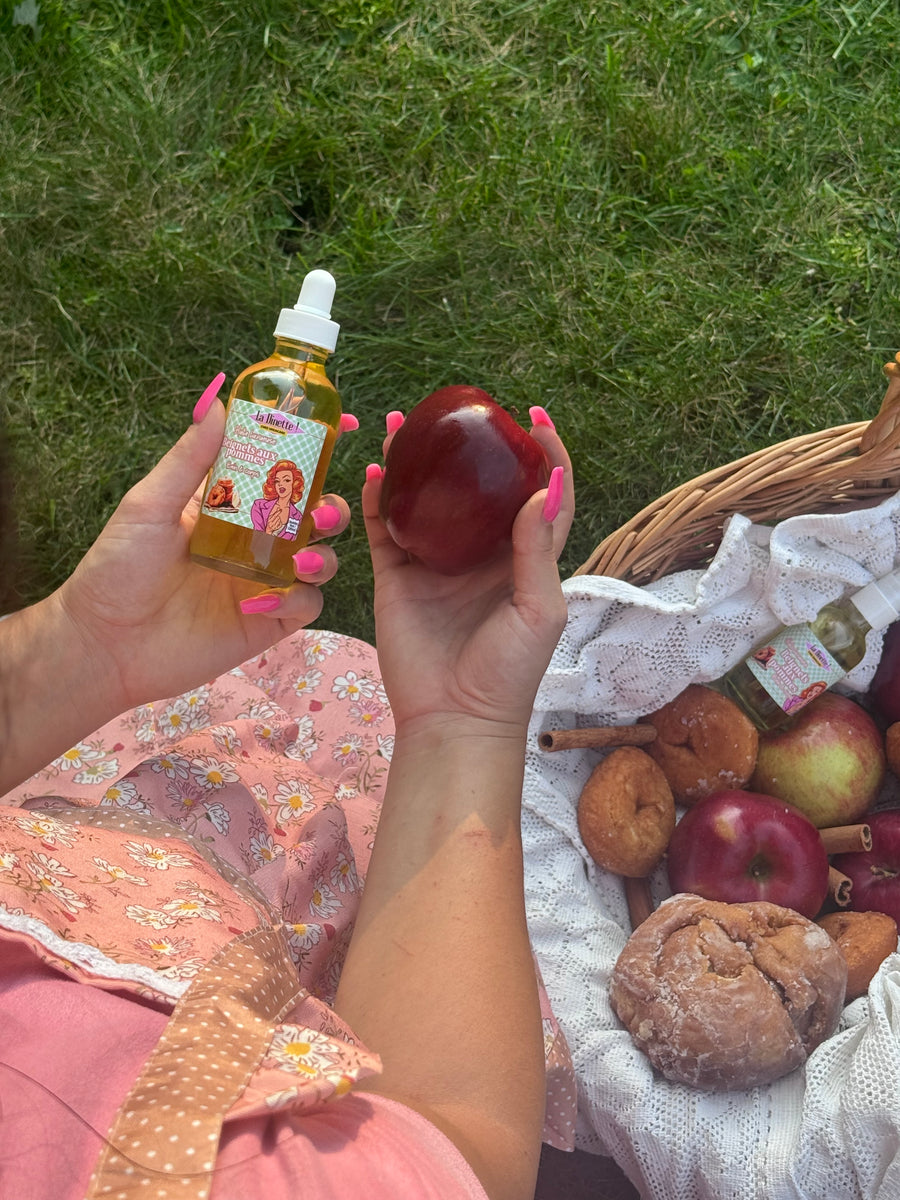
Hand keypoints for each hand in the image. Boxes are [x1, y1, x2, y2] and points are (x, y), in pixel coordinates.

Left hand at [52, 376, 352, 711]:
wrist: (104, 644)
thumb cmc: (117, 570)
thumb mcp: (150, 505)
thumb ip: (191, 460)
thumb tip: (218, 403)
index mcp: (231, 505)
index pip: (282, 473)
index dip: (315, 453)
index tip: (342, 429)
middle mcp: (255, 541)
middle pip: (316, 516)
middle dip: (331, 511)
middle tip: (319, 515)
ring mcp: (263, 582)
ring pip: (321, 561)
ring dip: (323, 557)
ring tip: (300, 561)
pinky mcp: (267, 622)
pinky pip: (306, 606)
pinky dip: (298, 599)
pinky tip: (263, 601)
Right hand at [362, 407, 573, 737]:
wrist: (454, 720)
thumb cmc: (508, 672)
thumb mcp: (538, 611)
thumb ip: (538, 550)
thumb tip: (545, 486)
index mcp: (521, 559)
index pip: (539, 495)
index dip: (542, 455)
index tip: (534, 417)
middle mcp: (478, 554)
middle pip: (473, 486)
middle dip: (465, 446)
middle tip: (458, 410)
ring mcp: (434, 564)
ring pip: (423, 500)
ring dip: (414, 461)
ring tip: (403, 423)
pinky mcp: (396, 578)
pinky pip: (384, 529)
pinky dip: (378, 499)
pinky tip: (376, 471)